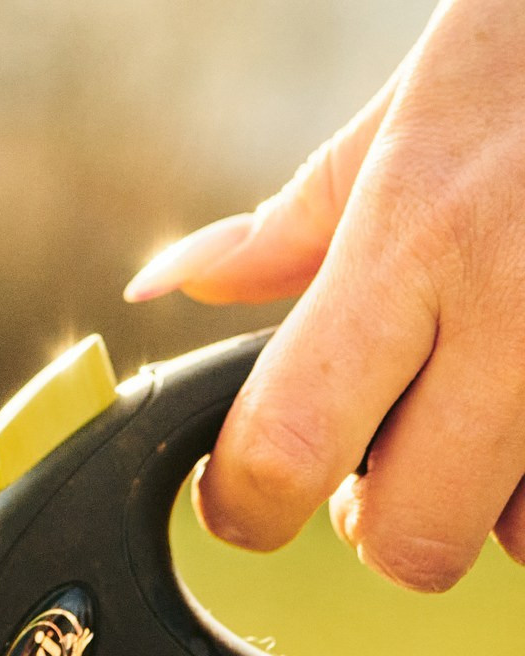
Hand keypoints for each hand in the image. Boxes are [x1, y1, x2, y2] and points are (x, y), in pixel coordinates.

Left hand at [126, 0, 524, 589]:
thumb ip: (296, 222)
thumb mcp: (409, 113)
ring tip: (473, 408)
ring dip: (482, 505)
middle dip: (372, 523)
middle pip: (413, 536)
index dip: (246, 499)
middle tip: (369, 460)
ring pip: (521, 541)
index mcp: (413, 237)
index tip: (236, 500)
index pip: (293, 435)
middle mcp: (512, 312)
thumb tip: (167, 283)